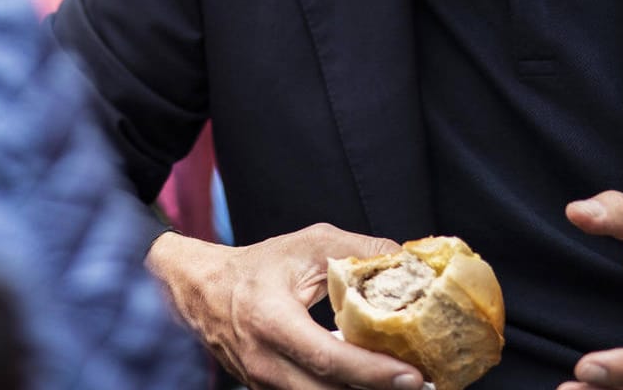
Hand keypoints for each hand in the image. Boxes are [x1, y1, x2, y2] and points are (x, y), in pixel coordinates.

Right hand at [147, 227, 427, 389]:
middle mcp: (265, 362)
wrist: (203, 291)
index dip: (373, 372)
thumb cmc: (257, 267)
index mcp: (272, 322)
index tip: (411, 374)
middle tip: (419, 384)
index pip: (329, 358)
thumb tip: (406, 261)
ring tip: (398, 383)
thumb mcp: (306, 245)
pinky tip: (367, 383)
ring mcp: (263, 384)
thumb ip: (357, 251)